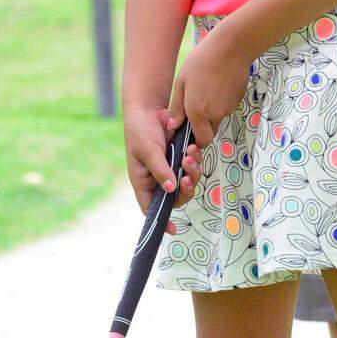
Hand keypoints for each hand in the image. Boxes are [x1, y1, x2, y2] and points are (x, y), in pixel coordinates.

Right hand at [124, 105, 200, 234]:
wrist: (149, 107)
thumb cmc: (140, 130)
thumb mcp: (147, 150)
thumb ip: (160, 170)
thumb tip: (170, 189)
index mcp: (144, 181)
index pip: (151, 207)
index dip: (161, 220)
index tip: (172, 230)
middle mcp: (158, 178)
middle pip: (176, 197)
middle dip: (185, 190)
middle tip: (186, 178)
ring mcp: (171, 168)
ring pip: (188, 182)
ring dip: (192, 172)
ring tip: (190, 155)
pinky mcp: (182, 157)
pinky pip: (193, 166)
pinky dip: (195, 159)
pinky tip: (193, 148)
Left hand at [167, 24, 249, 147]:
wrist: (230, 48)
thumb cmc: (201, 61)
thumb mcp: (181, 82)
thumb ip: (176, 108)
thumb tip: (172, 126)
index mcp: (198, 112)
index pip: (202, 141)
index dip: (197, 140)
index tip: (191, 131)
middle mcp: (215, 114)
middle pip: (211, 131)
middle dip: (204, 126)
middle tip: (197, 106)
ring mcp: (229, 108)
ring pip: (219, 118)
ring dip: (212, 111)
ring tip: (207, 88)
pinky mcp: (238, 100)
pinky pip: (227, 107)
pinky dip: (222, 101)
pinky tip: (218, 84)